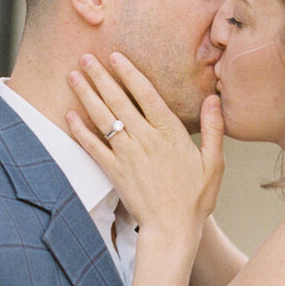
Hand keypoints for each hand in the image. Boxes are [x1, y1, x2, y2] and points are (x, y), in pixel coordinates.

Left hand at [67, 53, 224, 245]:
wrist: (172, 229)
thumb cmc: (195, 198)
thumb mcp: (214, 163)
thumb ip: (214, 128)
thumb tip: (213, 98)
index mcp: (170, 133)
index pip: (146, 94)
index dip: (129, 73)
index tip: (116, 56)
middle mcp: (145, 139)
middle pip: (118, 100)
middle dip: (100, 76)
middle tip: (84, 57)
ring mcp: (127, 155)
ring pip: (102, 118)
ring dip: (86, 95)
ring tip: (72, 76)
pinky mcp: (114, 172)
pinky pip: (93, 147)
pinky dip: (80, 130)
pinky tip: (69, 115)